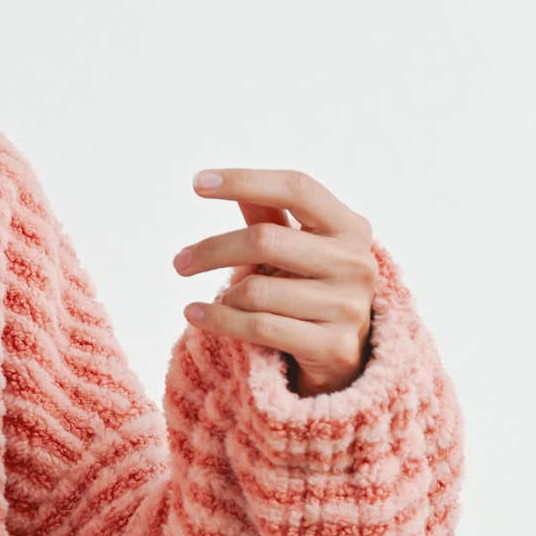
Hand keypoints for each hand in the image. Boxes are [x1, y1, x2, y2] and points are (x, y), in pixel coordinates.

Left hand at [173, 166, 377, 395]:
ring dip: (225, 297)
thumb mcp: (295, 248)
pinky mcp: (334, 346)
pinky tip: (196, 314)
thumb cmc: (311, 288)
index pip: (296, 188)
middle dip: (212, 250)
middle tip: (180, 263)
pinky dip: (220, 320)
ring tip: (215, 301)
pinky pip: (259, 327)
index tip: (197, 183)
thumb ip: (267, 216)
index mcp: (349, 226)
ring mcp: (348, 306)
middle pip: (264, 240)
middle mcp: (355, 262)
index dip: (246, 180)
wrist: (344, 354)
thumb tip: (216, 181)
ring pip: (256, 291)